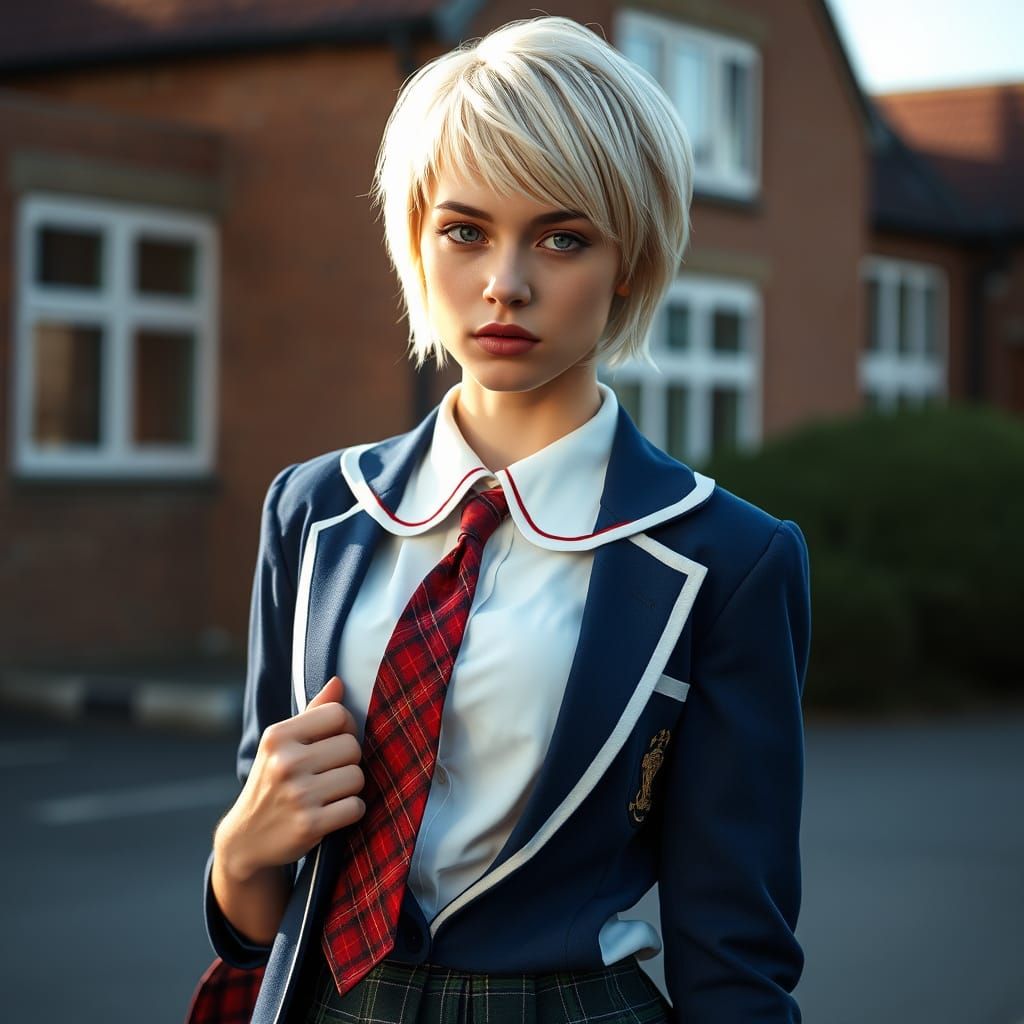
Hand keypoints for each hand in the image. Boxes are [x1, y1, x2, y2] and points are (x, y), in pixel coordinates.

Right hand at [215, 676, 365, 881]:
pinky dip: (350, 811)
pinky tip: (330, 813)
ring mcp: (298, 795)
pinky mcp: (310, 825)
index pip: (338, 714)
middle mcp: (286, 762)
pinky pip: (356, 807)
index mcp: (278, 736)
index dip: (345, 728)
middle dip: (348, 761)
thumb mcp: (282, 745)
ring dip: (350, 788)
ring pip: (358, 777)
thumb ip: (313, 712)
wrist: (245, 838)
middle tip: (328, 774)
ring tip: (328, 794)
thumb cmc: (271, 782)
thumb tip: (339, 682)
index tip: (333, 743)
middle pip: (352, 747)